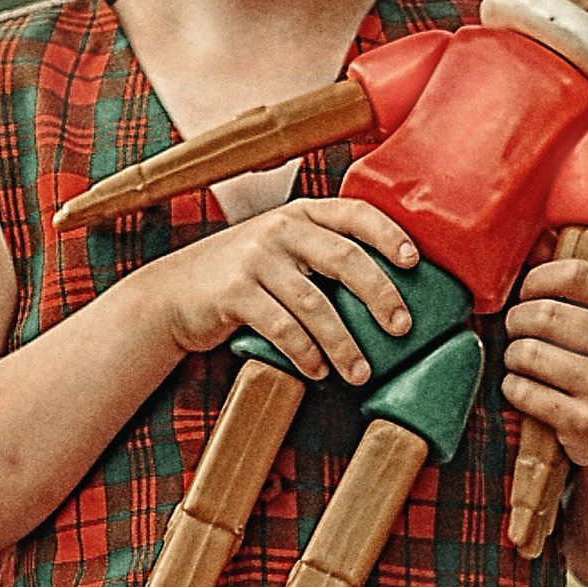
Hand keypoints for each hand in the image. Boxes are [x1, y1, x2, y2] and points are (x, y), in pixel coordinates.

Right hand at [146, 197, 420, 384]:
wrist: (172, 293)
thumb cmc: (240, 277)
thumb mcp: (279, 250)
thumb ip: (319, 254)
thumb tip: (383, 293)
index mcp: (300, 214)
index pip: (355, 213)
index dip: (389, 235)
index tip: (415, 262)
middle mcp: (280, 228)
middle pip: (345, 259)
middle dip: (380, 296)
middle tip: (402, 328)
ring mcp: (255, 259)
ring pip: (315, 303)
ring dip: (343, 343)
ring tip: (360, 373)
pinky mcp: (234, 293)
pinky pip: (281, 327)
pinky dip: (305, 353)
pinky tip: (317, 371)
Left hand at [501, 255, 587, 465]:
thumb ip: (580, 285)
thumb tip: (536, 239)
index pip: (574, 273)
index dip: (537, 279)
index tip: (526, 291)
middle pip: (541, 314)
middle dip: (516, 321)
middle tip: (517, 331)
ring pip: (527, 353)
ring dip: (512, 357)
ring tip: (522, 362)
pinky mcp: (584, 421)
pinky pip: (523, 391)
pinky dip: (514, 388)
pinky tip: (526, 390)